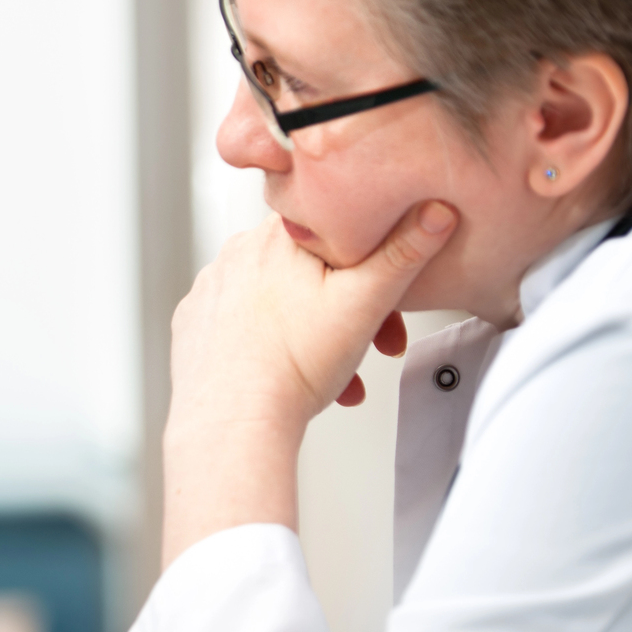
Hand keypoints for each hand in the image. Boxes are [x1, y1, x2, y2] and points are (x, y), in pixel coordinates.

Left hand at [160, 202, 456, 565]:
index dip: (374, 267)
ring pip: (281, 302)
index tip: (389, 307)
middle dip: (349, 311)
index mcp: (277, 235)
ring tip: (336, 375)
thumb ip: (403, 253)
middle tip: (372, 348)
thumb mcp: (366, 303)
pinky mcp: (195, 324)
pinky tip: (292, 373)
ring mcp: (211, 289)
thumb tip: (436, 210)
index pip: (338, 231)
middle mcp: (237, 254)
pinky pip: (246, 325)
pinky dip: (273, 345)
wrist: (233, 420)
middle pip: (311, 271)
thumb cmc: (293, 366)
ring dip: (316, 335)